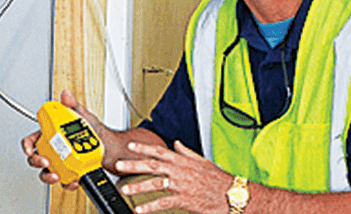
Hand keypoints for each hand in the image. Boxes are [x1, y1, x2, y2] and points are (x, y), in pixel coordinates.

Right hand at [20, 89, 96, 188]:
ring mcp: (61, 163)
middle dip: (36, 162)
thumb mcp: (84, 116)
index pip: (32, 140)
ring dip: (48, 176)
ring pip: (46, 173)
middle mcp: (54, 151)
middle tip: (45, 161)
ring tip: (57, 175)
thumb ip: (73, 106)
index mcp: (52, 136)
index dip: (27, 145)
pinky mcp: (71, 173)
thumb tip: (66, 95)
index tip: (30, 149)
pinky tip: (73, 180)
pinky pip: (64, 181)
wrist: (113, 147)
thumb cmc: (96, 131)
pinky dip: (67, 183)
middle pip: (35, 158)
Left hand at [115, 141, 231, 213]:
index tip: (131, 145)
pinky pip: (163, 203)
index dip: (144, 147)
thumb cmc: (218, 179)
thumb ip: (186, 152)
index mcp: (183, 160)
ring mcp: (181, 185)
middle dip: (134, 164)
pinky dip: (150, 206)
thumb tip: (177, 144)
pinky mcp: (184, 199)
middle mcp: (180, 170)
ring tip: (124, 189)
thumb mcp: (202, 161)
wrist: (231, 194)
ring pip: (155, 183)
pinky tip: (140, 209)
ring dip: (138, 186)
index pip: (159, 150)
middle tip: (119, 165)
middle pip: (152, 165)